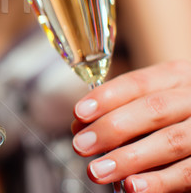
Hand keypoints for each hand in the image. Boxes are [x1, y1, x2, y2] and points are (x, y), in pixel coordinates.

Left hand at [72, 60, 190, 192]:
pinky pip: (188, 172)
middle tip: (81, 145)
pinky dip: (159, 181)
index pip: (138, 83)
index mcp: (176, 76)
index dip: (107, 97)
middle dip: (113, 127)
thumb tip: (80, 126)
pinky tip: (133, 186)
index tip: (80, 113)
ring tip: (98, 170)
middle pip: (154, 108)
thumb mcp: (149, 103)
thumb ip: (118, 111)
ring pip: (171, 141)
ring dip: (129, 158)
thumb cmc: (170, 117)